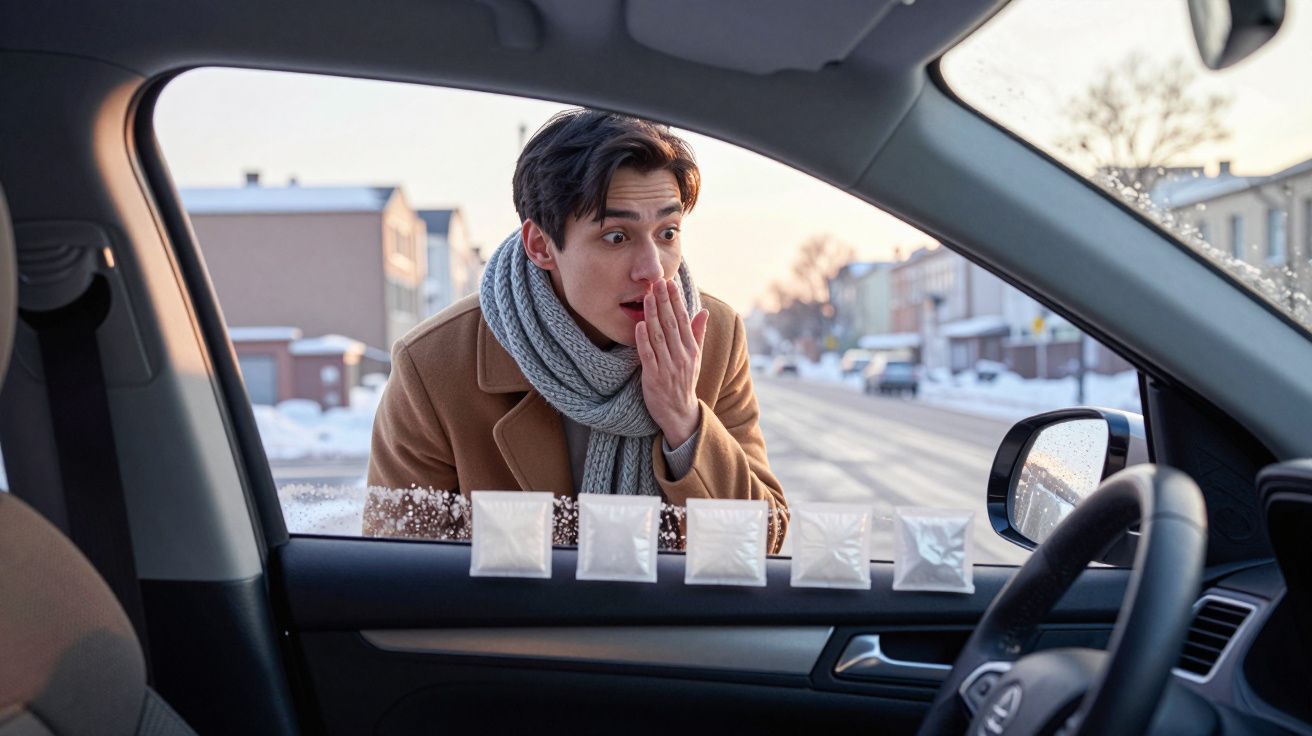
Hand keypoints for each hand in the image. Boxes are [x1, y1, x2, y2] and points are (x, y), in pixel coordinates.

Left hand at [635, 278, 708, 447]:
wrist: (680, 412)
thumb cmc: (684, 381)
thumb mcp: (696, 357)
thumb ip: (698, 333)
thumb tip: (704, 311)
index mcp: (692, 350)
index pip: (683, 320)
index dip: (676, 300)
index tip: (670, 283)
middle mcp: (681, 357)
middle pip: (671, 324)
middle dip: (664, 301)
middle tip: (657, 282)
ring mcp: (667, 367)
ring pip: (659, 336)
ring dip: (653, 314)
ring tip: (647, 296)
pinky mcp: (653, 378)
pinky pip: (648, 355)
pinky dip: (643, 339)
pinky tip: (640, 324)